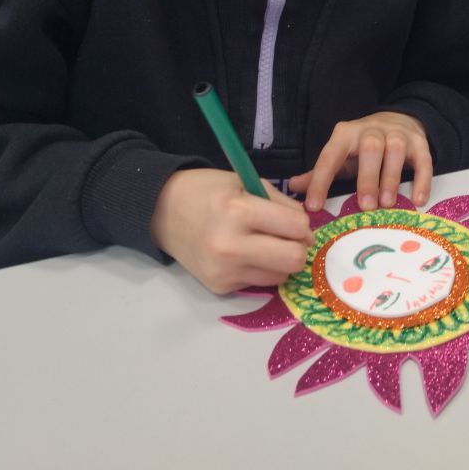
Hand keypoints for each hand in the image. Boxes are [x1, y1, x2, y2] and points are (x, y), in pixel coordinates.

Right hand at [149, 169, 312, 294]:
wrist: (161, 212)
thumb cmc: (207, 191)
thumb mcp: (244, 182)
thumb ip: (280, 203)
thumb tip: (306, 228)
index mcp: (238, 211)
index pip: (296, 227)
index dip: (302, 223)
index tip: (293, 220)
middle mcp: (231, 246)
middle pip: (293, 259)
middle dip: (298, 247)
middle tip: (289, 237)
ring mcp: (224, 271)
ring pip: (280, 276)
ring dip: (280, 261)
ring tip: (263, 244)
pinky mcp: (219, 287)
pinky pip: (259, 283)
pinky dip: (259, 269)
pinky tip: (243, 254)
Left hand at [287, 111, 431, 212]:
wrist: (398, 119)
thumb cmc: (362, 146)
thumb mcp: (340, 155)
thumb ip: (319, 172)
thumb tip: (293, 186)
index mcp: (345, 135)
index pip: (330, 156)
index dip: (320, 181)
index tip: (313, 207)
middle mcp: (371, 131)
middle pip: (370, 148)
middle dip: (367, 177)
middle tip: (365, 206)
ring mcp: (397, 135)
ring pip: (395, 151)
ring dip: (391, 178)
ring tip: (387, 204)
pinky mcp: (419, 143)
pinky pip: (423, 160)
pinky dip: (422, 180)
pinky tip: (418, 201)